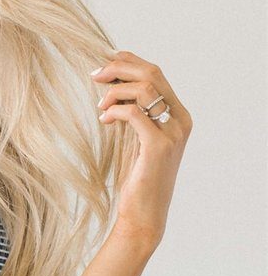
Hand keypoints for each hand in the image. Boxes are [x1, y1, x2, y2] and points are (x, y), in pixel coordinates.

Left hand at [93, 51, 192, 248]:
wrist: (144, 214)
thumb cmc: (137, 177)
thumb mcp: (135, 138)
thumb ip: (132, 112)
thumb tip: (111, 85)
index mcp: (178, 115)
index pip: (155, 73)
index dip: (128, 62)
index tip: (103, 64)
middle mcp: (181, 120)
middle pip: (152, 73)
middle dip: (119, 68)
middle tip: (95, 75)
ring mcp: (173, 133)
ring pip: (144, 89)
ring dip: (115, 91)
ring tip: (100, 106)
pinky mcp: (159, 146)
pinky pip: (134, 114)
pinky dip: (115, 111)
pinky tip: (104, 120)